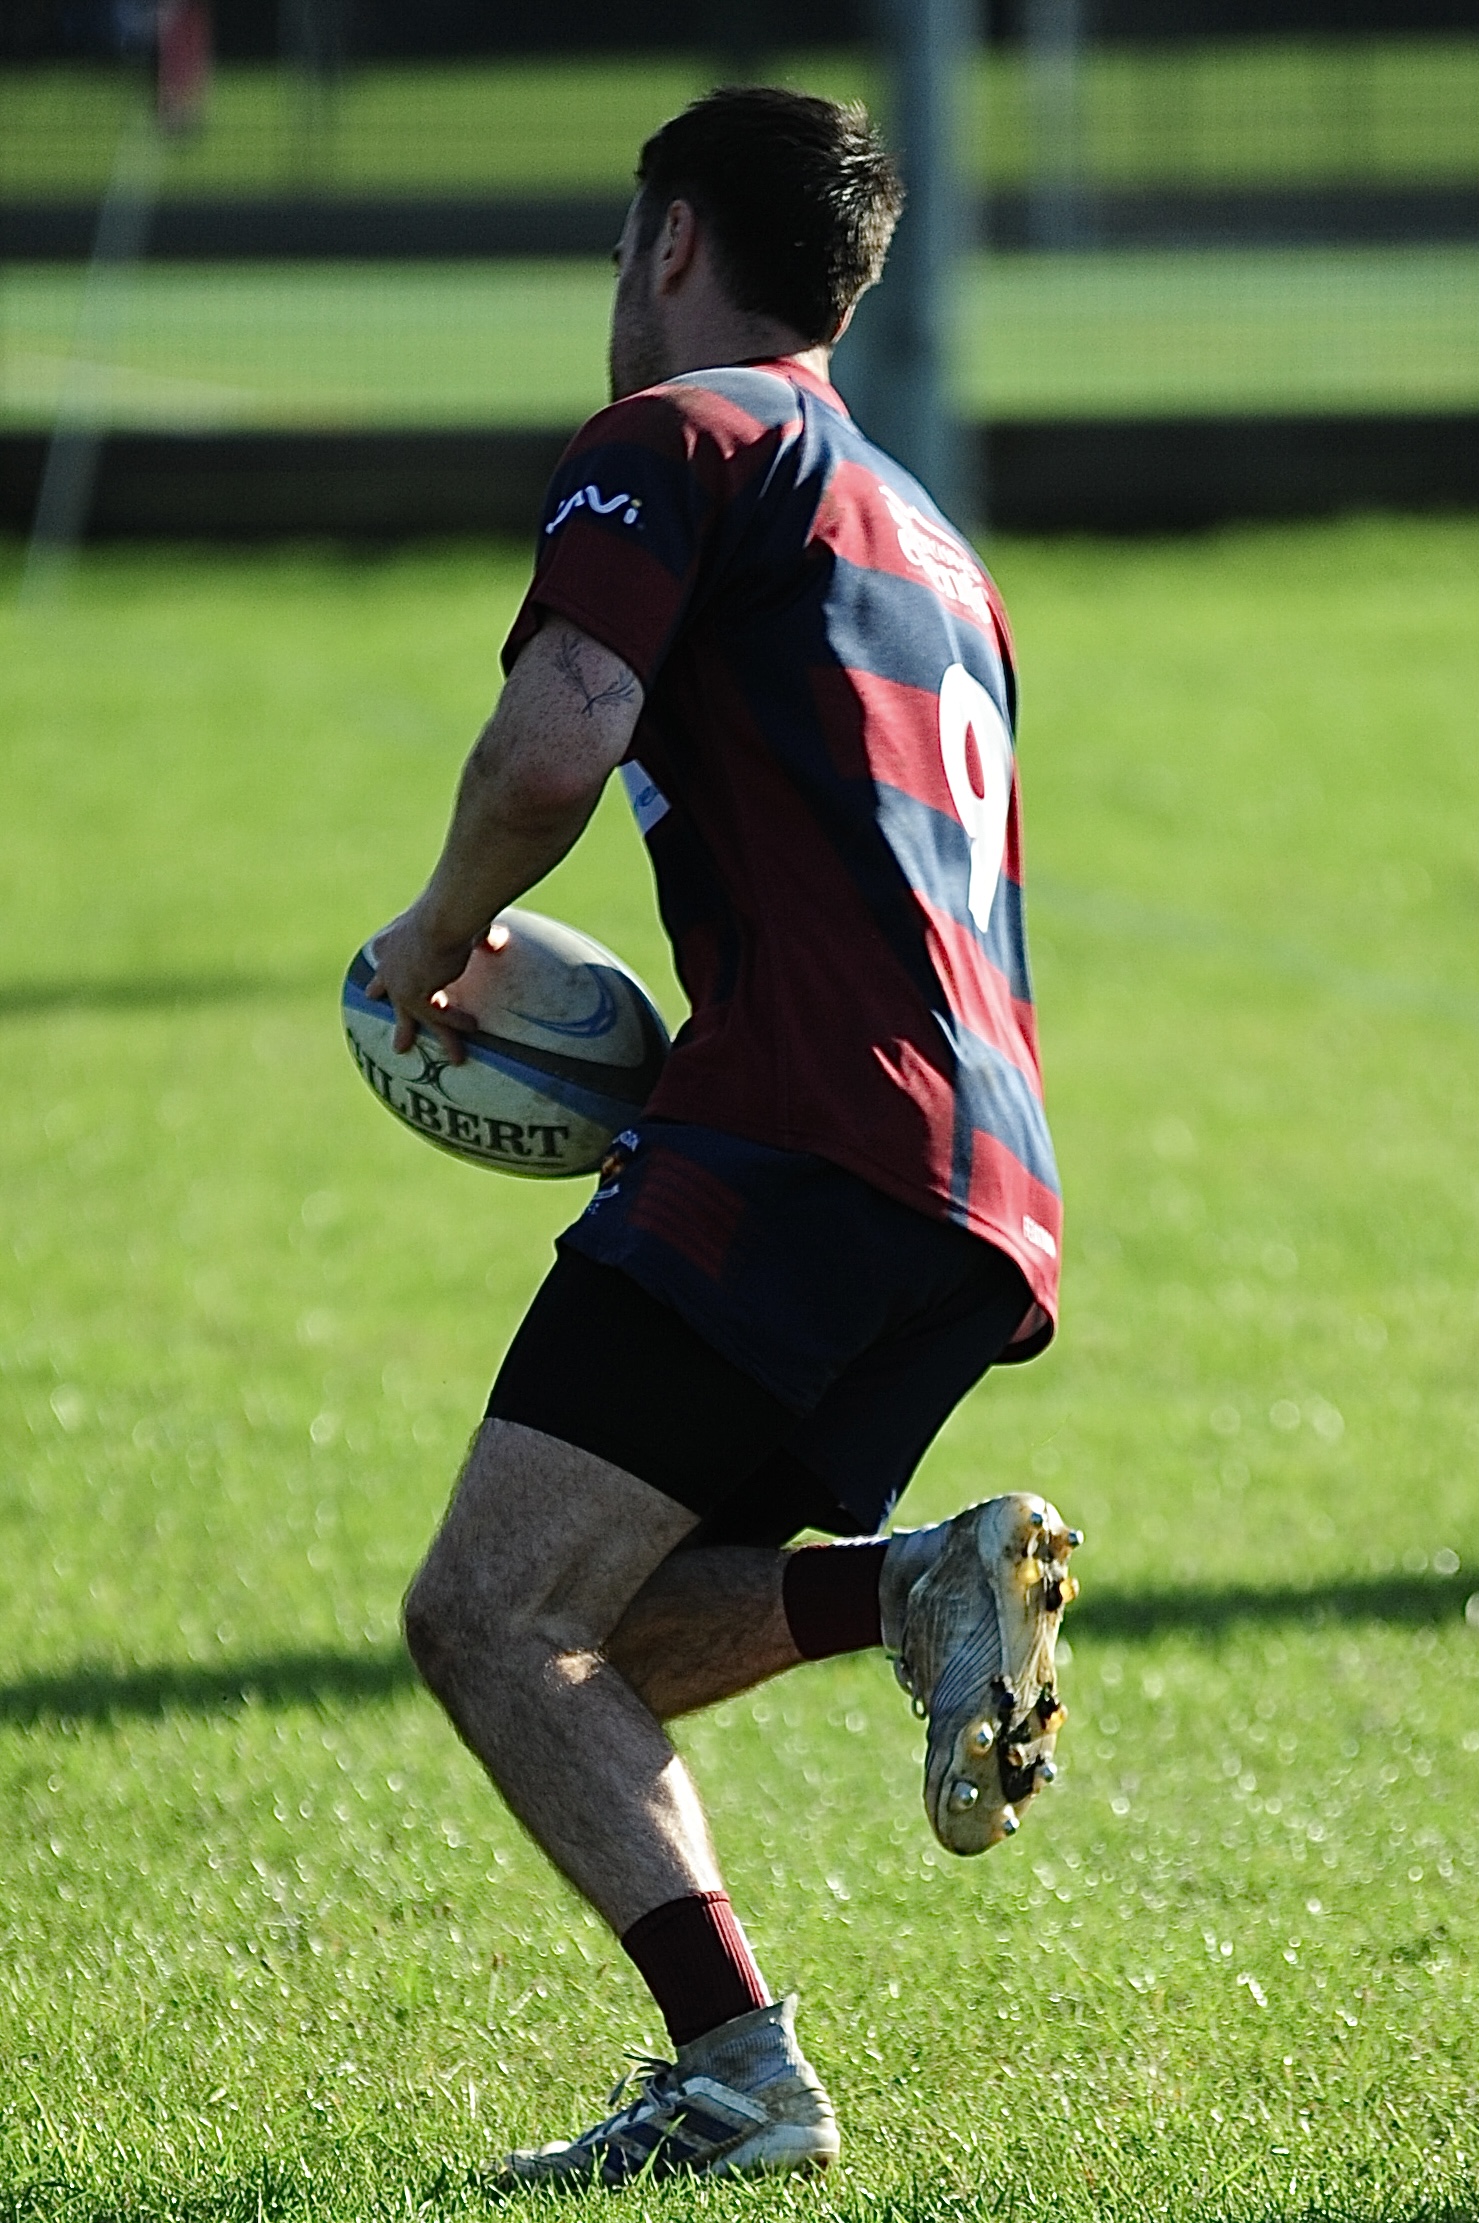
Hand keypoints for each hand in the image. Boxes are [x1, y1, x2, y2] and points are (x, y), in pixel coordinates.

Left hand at [366, 902, 483, 1062]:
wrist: (445, 915)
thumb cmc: (454, 908)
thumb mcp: (462, 921)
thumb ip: (477, 935)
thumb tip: (498, 941)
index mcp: (395, 938)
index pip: (384, 953)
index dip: (383, 973)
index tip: (375, 990)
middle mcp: (390, 962)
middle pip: (387, 991)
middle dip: (389, 1013)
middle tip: (393, 1033)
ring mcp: (398, 983)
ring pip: (416, 1016)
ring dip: (441, 1035)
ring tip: (456, 1058)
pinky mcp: (413, 997)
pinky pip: (438, 1016)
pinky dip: (456, 1023)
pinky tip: (473, 1029)